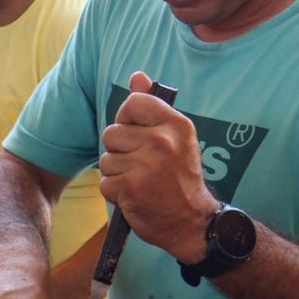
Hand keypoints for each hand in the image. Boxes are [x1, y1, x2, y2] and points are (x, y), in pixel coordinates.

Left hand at [99, 69, 216, 263]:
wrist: (192, 223)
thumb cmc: (180, 179)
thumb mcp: (175, 138)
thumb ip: (152, 107)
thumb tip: (137, 76)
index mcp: (176, 124)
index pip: (132, 103)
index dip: (127, 120)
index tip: (138, 136)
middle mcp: (162, 141)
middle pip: (112, 133)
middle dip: (120, 152)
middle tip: (143, 167)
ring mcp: (146, 164)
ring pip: (106, 159)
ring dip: (117, 174)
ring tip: (141, 183)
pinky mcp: (131, 187)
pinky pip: (105, 182)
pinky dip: (116, 193)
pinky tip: (135, 197)